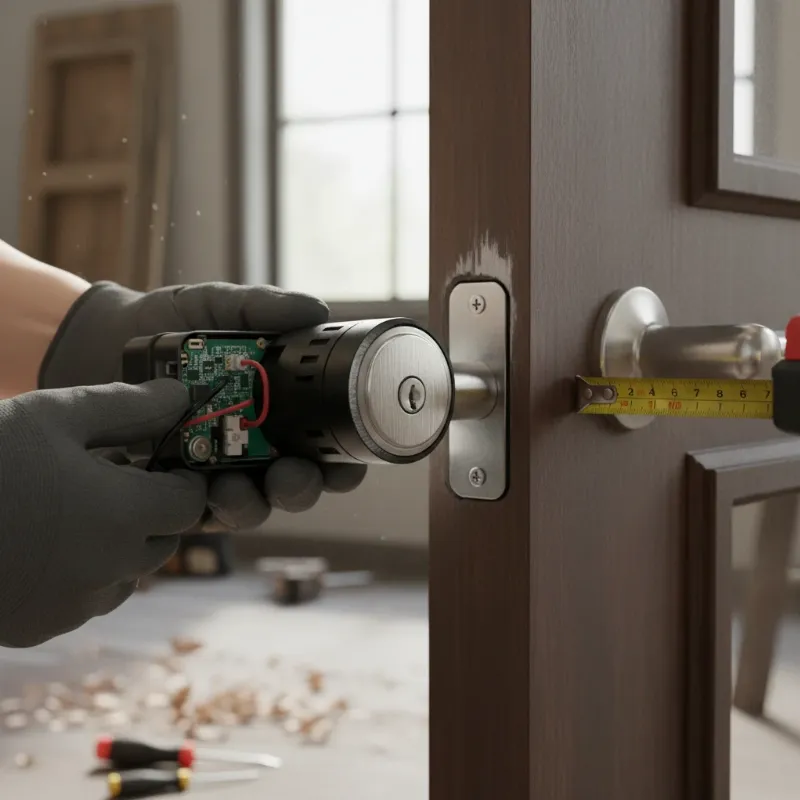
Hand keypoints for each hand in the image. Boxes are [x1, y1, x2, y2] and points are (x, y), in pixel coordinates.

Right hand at [0, 380, 205, 646]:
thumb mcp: (55, 416)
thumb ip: (130, 408)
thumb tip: (181, 398)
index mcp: (123, 515)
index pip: (190, 502)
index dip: (183, 478)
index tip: (161, 460)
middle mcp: (110, 570)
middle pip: (164, 539)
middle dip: (151, 508)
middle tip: (109, 476)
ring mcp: (75, 606)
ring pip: (128, 573)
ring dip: (119, 544)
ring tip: (70, 508)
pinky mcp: (41, 628)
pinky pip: (87, 599)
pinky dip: (83, 574)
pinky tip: (42, 544)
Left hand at [39, 282, 367, 529]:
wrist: (95, 338)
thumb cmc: (166, 322)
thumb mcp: (216, 306)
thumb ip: (263, 307)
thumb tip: (317, 310)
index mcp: (277, 407)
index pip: (324, 443)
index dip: (344, 459)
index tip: (346, 460)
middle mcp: (256, 445)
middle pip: (298, 483)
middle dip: (303, 487)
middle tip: (292, 474)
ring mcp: (217, 470)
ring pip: (254, 506)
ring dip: (254, 503)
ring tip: (235, 486)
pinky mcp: (175, 490)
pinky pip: (201, 514)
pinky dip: (207, 508)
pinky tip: (199, 489)